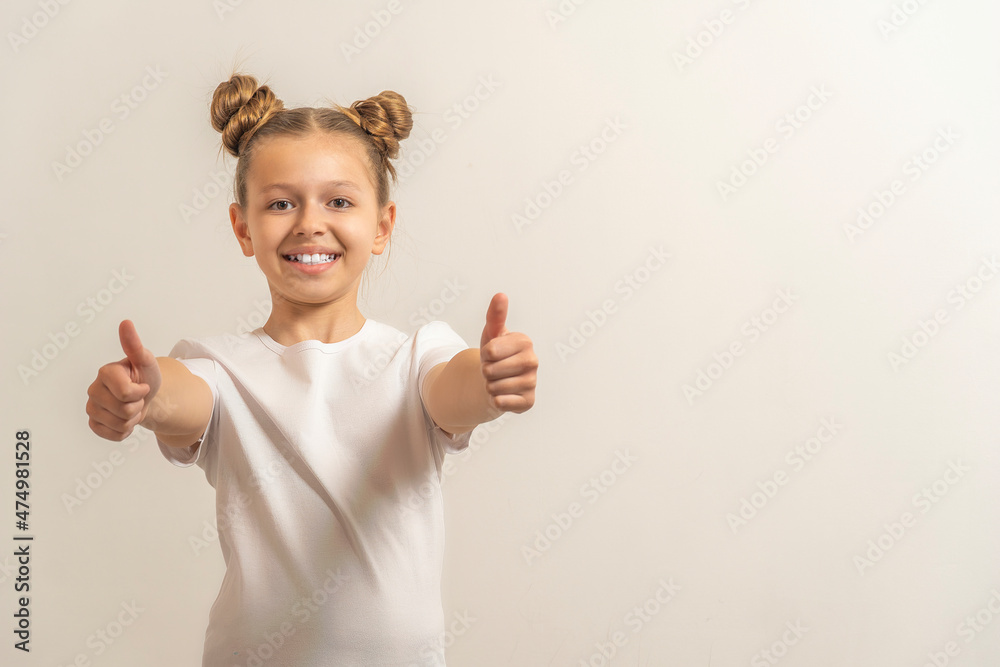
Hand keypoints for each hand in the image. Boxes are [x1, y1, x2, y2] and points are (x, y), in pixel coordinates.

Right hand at [86, 319, 162, 440]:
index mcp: (105, 373)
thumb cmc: (145, 376)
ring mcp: (92, 408)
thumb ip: (135, 345)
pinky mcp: (94, 423)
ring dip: (133, 419)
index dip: (141, 392)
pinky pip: (113, 435)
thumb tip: (126, 323)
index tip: (142, 385)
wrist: (146, 397)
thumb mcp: (145, 361)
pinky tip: (125, 418)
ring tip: (131, 406)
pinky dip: (125, 431)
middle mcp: (93, 390)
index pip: (127, 394)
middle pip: (125, 411)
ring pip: (120, 424)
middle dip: (138, 406)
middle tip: (137, 397)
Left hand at [479, 293, 537, 413]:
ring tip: (498, 381)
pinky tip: (503, 395)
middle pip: (490, 370)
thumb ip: (495, 315)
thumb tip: (501, 295)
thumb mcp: (492, 333)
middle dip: (485, 371)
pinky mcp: (528, 401)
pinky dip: (496, 401)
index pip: (489, 352)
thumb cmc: (495, 354)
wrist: (497, 379)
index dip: (484, 354)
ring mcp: (532, 382)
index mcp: (525, 342)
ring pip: (494, 388)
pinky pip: (501, 403)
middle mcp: (533, 361)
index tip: (492, 353)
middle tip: (494, 369)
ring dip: (489, 386)